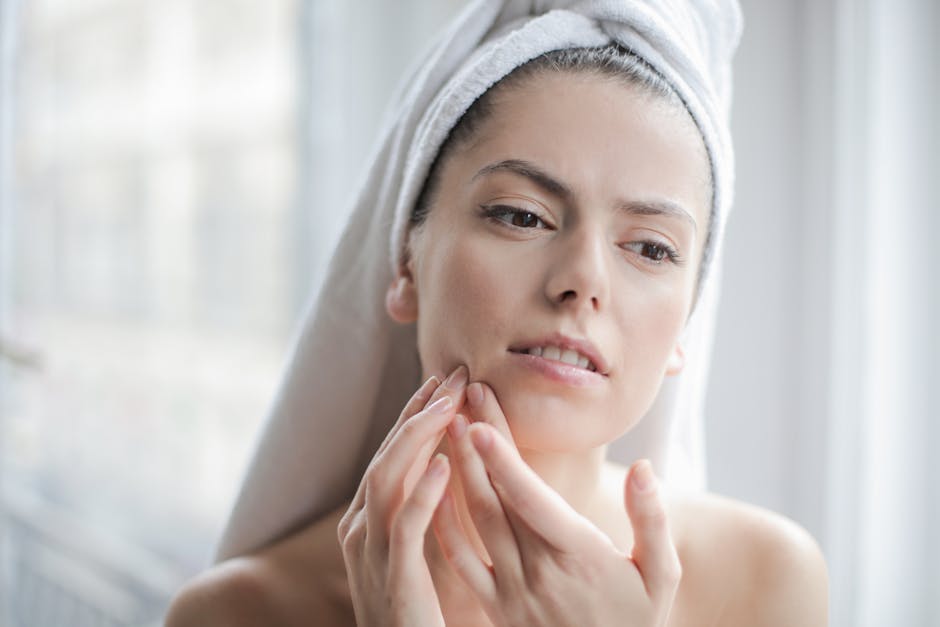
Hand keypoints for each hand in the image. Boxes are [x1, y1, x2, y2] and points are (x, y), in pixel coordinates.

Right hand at [337, 366, 467, 626]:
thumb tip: (453, 467)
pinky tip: (445, 465)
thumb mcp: (424, 555)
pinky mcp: (392, 581)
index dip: (416, 415)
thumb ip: (430, 515)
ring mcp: (371, 555)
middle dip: (419, 412)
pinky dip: (423, 493)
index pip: (391, 455)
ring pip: (387, 480)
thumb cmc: (424, 617)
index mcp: (368, 523)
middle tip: (452, 373)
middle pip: (386, 456)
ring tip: (449, 404)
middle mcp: (361, 531)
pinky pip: (404, 528)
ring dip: (420, 438)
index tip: (444, 381)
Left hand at [433, 383, 680, 626]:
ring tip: (448, 425)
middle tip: (463, 395)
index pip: (533, 501)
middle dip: (477, 443)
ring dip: (458, 470)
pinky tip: (434, 485)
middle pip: (497, 498)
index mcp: (579, 557)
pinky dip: (444, 520)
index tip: (480, 420)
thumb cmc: (636, 621)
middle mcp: (538, 571)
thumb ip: (652, 522)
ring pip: (475, 522)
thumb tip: (645, 468)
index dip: (503, 461)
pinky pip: (459, 560)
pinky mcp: (493, 604)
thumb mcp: (661, 576)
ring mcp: (510, 589)